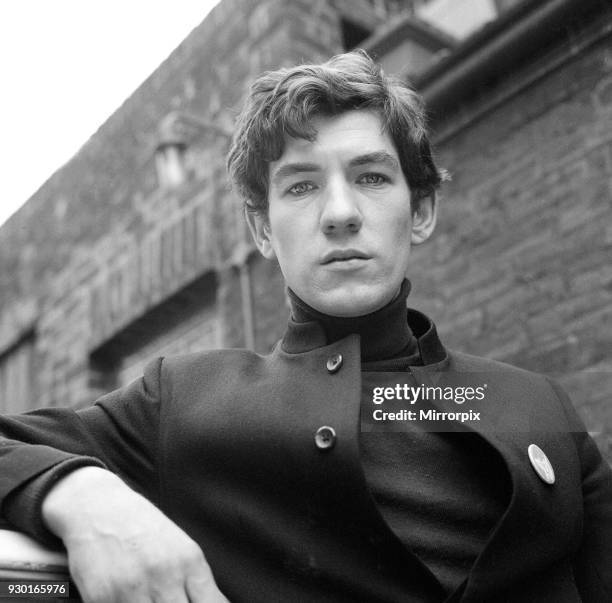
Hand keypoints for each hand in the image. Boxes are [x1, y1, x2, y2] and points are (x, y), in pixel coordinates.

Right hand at [42, 467, 227, 602]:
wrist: (97, 506)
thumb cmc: (141, 526)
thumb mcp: (178, 544)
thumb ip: (195, 580)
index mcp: (188, 560)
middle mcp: (164, 575)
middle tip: (169, 598)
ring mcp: (133, 589)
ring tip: (148, 596)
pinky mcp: (101, 598)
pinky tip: (126, 598)